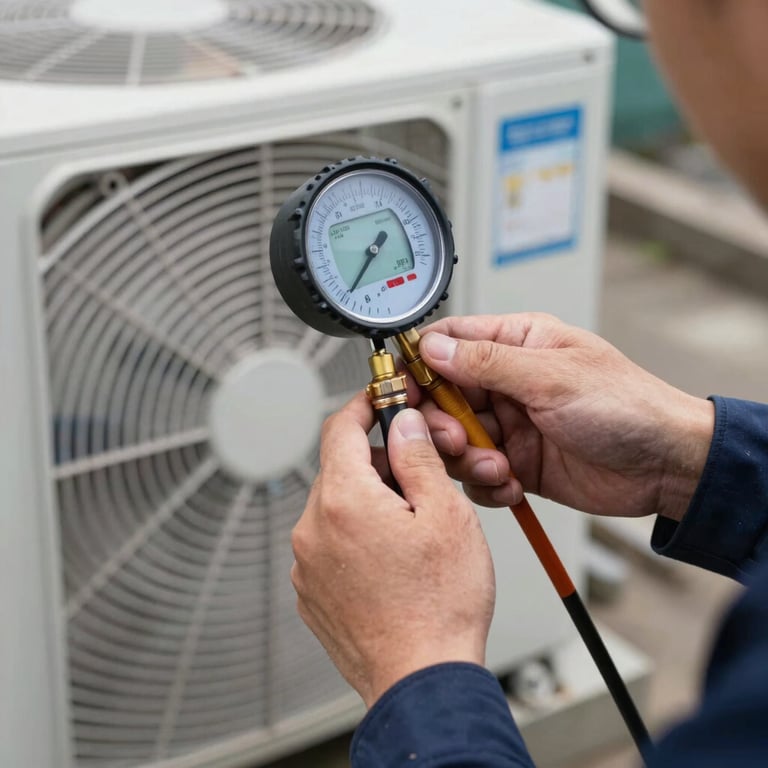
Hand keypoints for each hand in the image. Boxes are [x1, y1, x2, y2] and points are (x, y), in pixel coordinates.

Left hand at [290, 393, 494, 708]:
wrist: (422, 682)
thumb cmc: (440, 605)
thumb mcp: (445, 514)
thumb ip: (417, 457)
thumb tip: (402, 423)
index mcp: (343, 500)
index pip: (339, 426)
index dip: (364, 405)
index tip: (382, 400)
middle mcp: (312, 529)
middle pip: (340, 467)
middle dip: (378, 460)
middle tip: (420, 476)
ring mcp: (307, 565)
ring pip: (336, 507)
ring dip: (369, 501)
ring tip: (413, 528)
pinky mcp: (311, 593)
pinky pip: (330, 543)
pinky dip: (356, 536)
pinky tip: (393, 560)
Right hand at [414, 313, 713, 520]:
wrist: (666, 466)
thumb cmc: (625, 406)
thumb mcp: (551, 377)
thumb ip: (486, 361)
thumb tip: (432, 347)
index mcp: (515, 343)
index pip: (448, 342)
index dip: (419, 365)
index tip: (402, 392)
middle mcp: (505, 383)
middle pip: (441, 397)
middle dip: (441, 423)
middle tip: (457, 440)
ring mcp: (509, 424)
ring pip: (454, 440)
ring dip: (467, 459)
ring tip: (498, 467)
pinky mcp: (516, 463)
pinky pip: (477, 475)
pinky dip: (486, 484)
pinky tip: (512, 485)